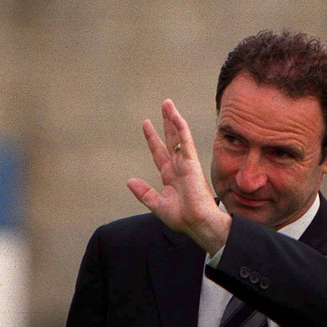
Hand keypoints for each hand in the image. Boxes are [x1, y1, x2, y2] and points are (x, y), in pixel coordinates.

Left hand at [127, 99, 231, 255]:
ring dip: (173, 119)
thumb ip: (144, 192)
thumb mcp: (157, 204)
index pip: (159, 153)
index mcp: (170, 176)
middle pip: (170, 140)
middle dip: (165, 124)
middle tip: (163, 106)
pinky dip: (180, 126)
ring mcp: (186, 163)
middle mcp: (178, 167)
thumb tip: (129, 181)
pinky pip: (185, 140)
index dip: (153, 139)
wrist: (197, 222)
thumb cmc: (182, 218)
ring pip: (178, 136)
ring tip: (167, 103)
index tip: (146, 124)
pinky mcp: (192, 162)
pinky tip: (175, 114)